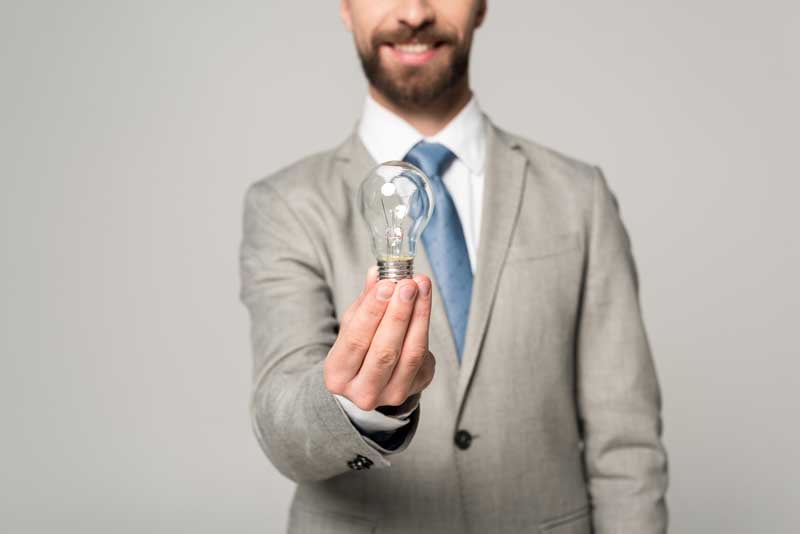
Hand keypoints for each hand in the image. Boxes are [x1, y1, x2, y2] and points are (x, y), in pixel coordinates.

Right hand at [324, 266, 435, 410]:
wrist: (369, 382)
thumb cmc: (357, 349)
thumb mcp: (352, 326)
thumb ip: (365, 302)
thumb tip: (377, 274)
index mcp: (337, 375)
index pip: (356, 341)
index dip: (373, 311)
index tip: (386, 285)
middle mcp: (363, 392)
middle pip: (385, 351)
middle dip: (399, 313)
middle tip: (408, 284)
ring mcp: (391, 395)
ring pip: (411, 354)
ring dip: (419, 316)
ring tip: (421, 287)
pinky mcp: (415, 389)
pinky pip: (424, 356)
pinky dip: (425, 326)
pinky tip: (424, 303)